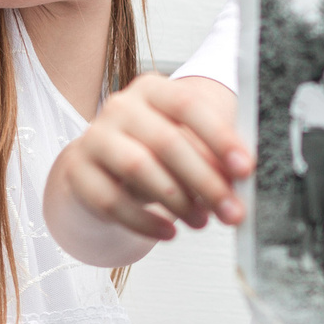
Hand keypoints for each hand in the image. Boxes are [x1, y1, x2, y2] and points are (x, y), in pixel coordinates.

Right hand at [46, 73, 250, 243]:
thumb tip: (239, 181)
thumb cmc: (156, 154)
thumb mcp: (187, 146)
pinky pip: (111, 200)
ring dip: (176, 200)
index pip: (188, 105)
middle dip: (205, 181)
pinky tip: (169, 233)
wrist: (103, 168)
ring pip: (137, 167)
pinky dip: (144, 221)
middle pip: (167, 141)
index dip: (220, 138)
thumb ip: (211, 156)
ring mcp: (95, 137)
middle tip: (232, 211)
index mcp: (153, 90)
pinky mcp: (78, 171)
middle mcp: (121, 107)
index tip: (246, 169)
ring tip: (201, 222)